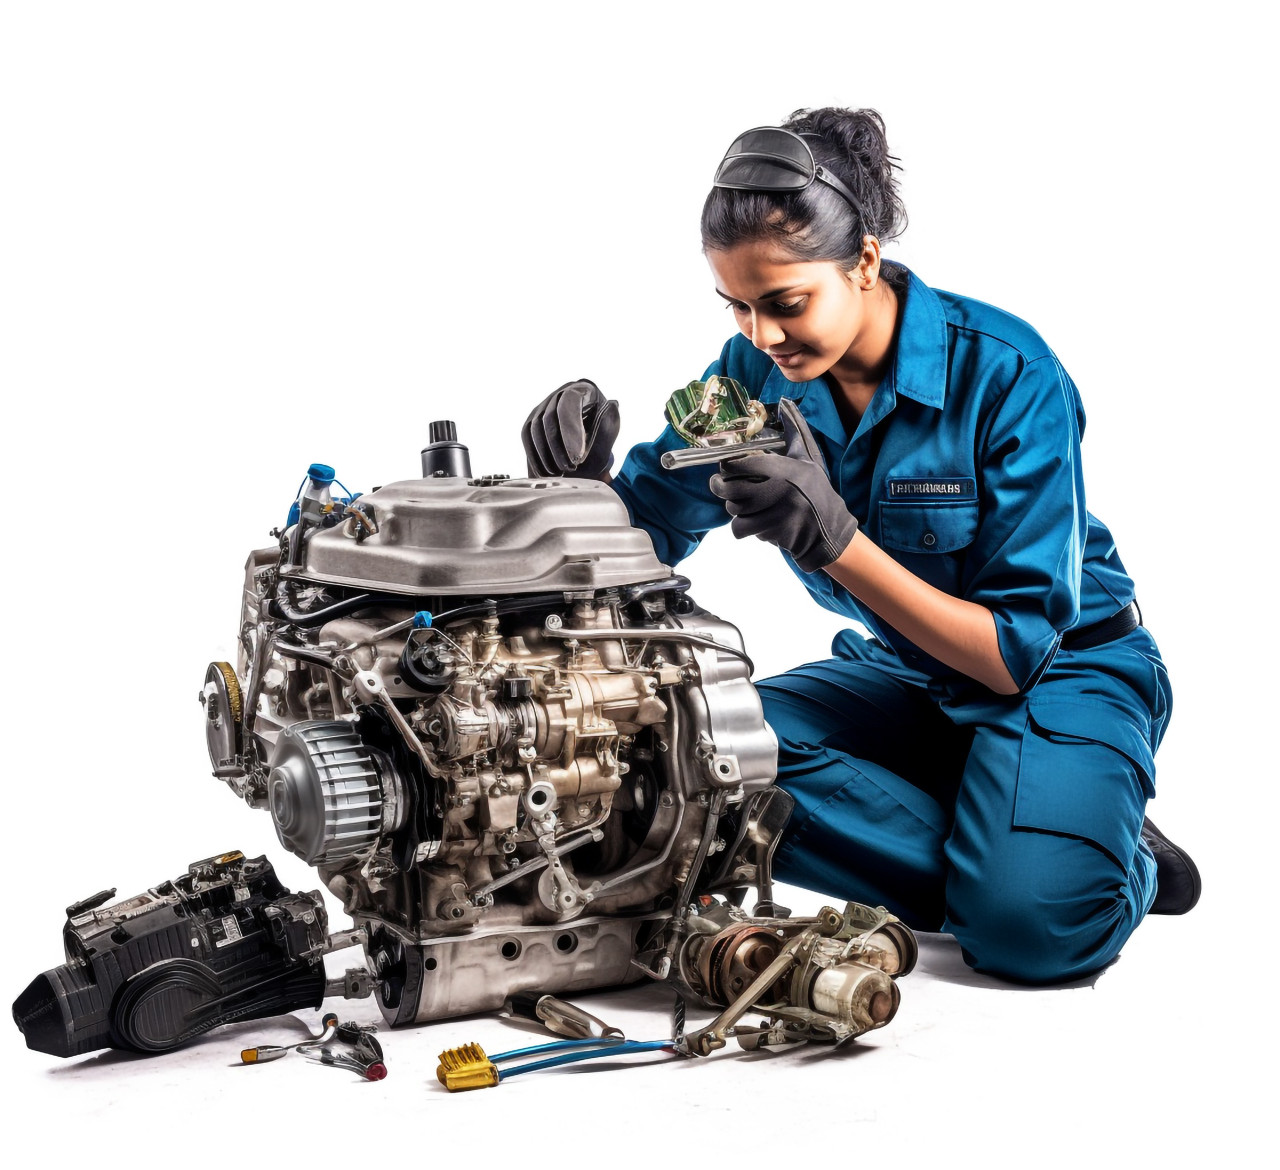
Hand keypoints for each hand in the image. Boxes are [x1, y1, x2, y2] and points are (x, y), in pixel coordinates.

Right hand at [522, 379, 620, 478]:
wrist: (589, 443)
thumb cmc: (602, 436)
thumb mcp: (609, 430)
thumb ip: (609, 421)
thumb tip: (612, 404)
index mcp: (583, 390)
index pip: (570, 404)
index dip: (571, 431)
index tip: (578, 458)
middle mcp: (559, 393)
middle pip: (549, 418)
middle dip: (558, 447)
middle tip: (570, 469)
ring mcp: (543, 406)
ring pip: (535, 428)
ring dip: (545, 454)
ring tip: (559, 473)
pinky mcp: (532, 420)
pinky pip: (527, 436)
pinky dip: (534, 455)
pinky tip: (545, 472)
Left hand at [709, 398, 858, 572]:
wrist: (829, 529)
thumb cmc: (817, 489)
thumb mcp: (808, 457)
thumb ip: (795, 429)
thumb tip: (784, 402)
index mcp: (782, 468)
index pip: (738, 464)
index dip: (727, 465)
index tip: (727, 466)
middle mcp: (776, 490)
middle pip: (728, 489)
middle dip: (720, 487)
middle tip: (721, 485)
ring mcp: (772, 513)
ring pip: (733, 510)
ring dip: (735, 508)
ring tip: (747, 503)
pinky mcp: (770, 532)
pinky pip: (740, 529)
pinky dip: (743, 527)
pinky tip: (756, 520)